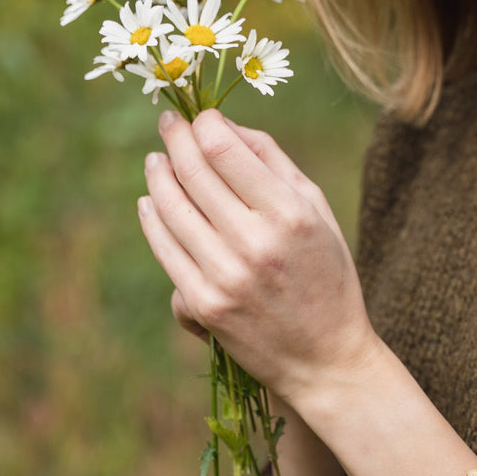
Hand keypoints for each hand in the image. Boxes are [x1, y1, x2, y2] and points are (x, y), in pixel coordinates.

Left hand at [137, 108, 379, 405]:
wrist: (325, 359)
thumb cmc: (326, 274)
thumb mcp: (316, 210)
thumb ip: (273, 161)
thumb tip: (224, 125)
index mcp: (289, 214)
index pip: (224, 150)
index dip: (203, 124)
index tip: (198, 116)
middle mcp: (254, 243)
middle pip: (193, 172)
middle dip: (175, 139)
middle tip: (168, 123)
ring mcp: (224, 277)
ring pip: (171, 208)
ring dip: (158, 175)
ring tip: (156, 159)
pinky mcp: (203, 305)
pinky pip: (165, 249)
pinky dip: (152, 218)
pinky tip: (150, 201)